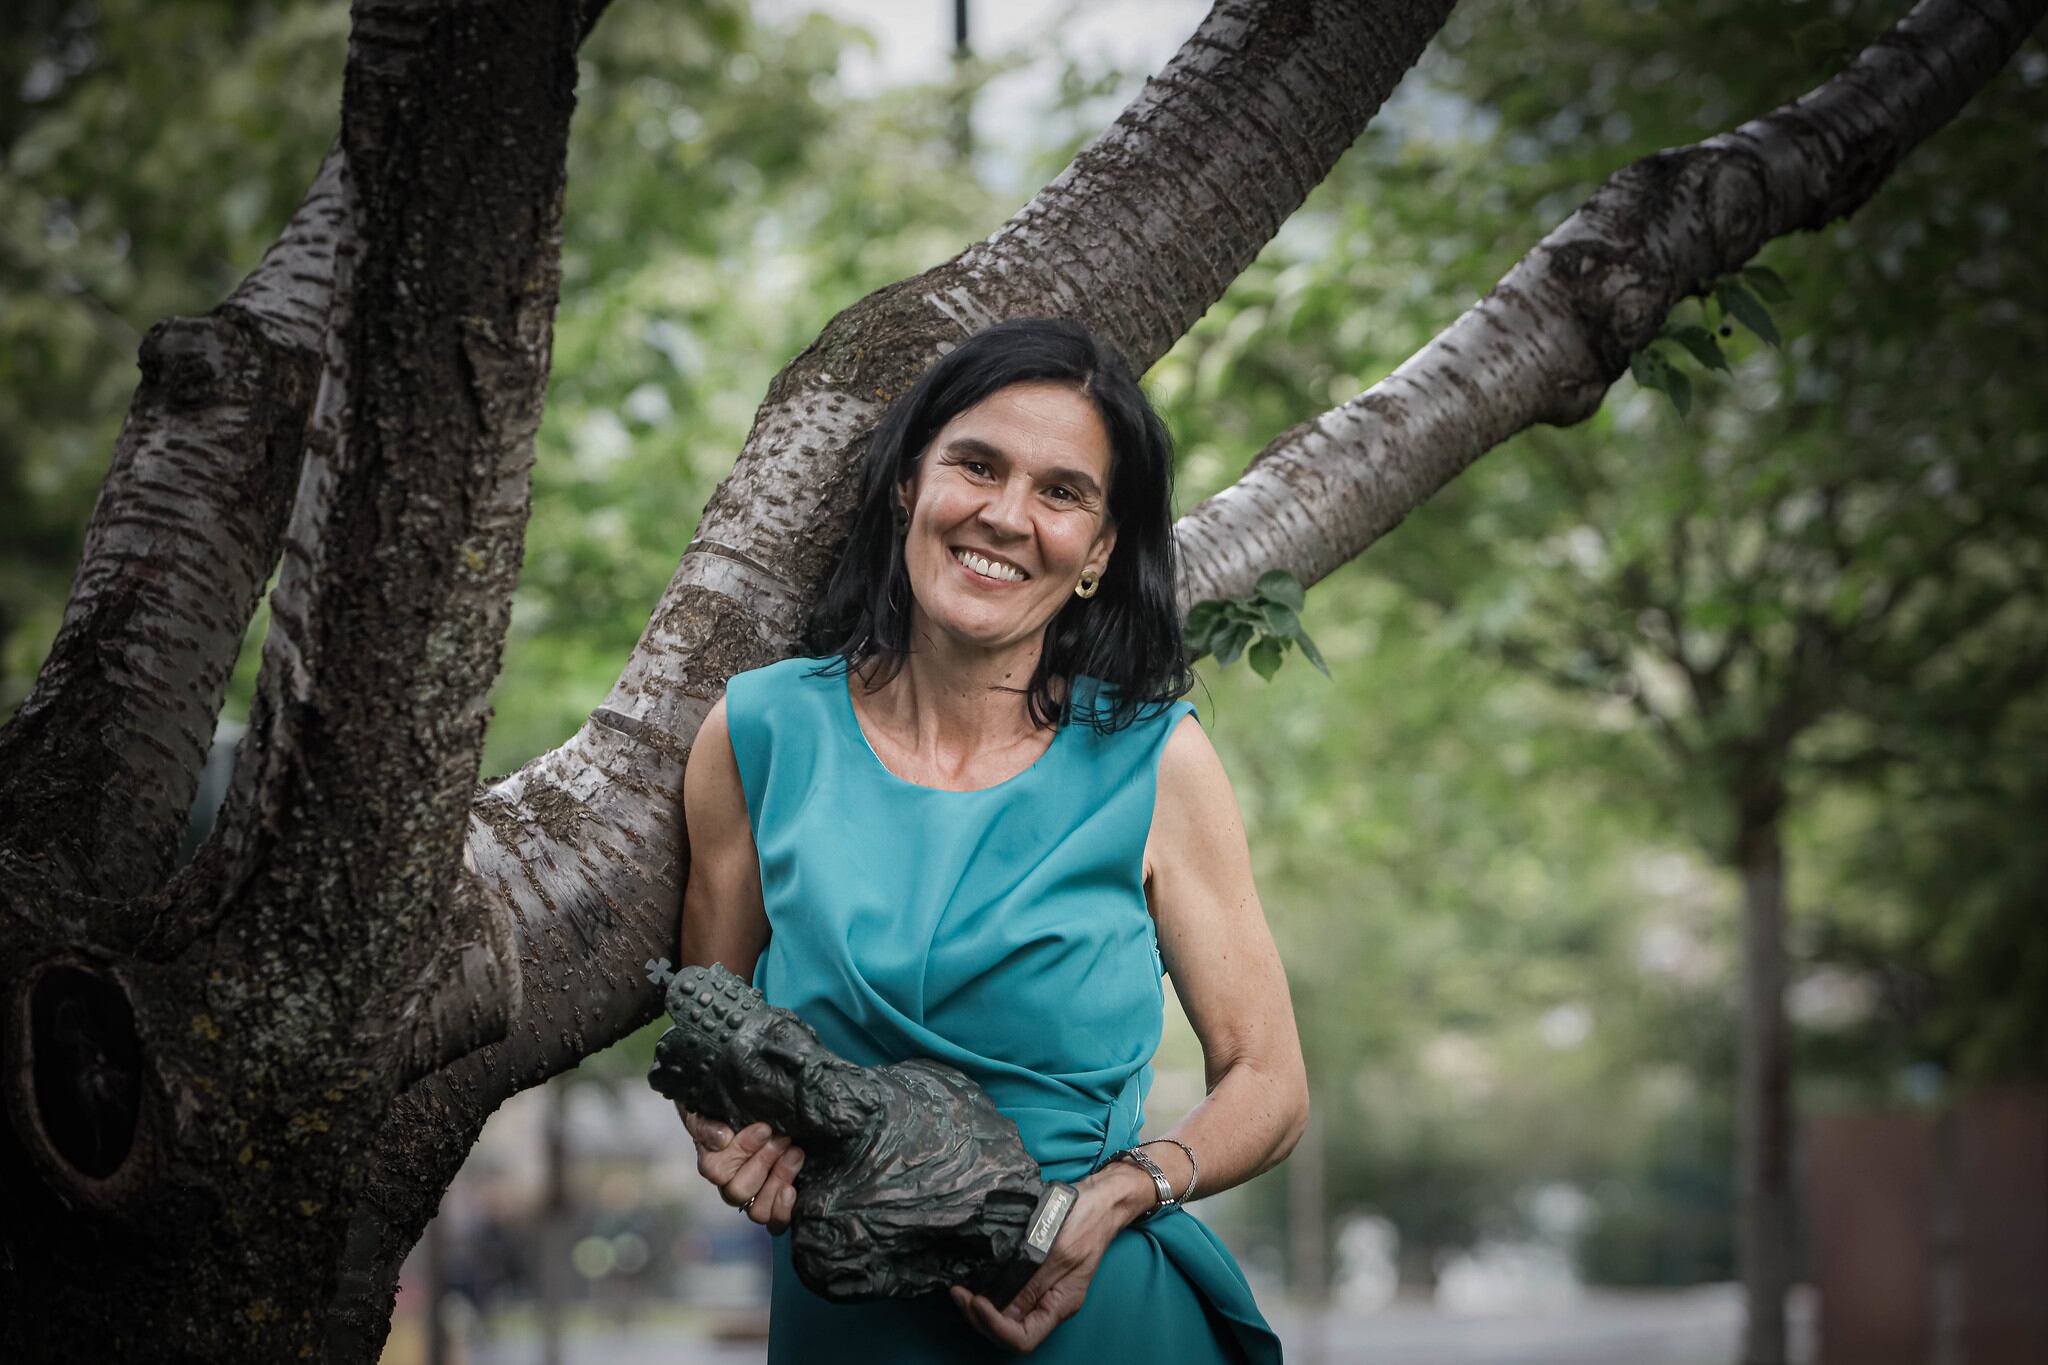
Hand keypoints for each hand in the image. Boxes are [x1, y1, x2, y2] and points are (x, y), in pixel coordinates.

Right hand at [676, 1103, 804, 1234]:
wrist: (753, 1116)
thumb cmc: (729, 1116)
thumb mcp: (710, 1114)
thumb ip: (708, 1126)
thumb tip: (722, 1138)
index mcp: (712, 1165)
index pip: (717, 1170)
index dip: (742, 1149)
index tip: (764, 1128)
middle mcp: (730, 1187)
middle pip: (739, 1191)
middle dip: (764, 1161)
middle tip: (782, 1139)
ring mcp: (752, 1199)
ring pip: (758, 1211)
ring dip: (778, 1181)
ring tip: (794, 1154)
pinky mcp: (774, 1205)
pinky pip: (774, 1222)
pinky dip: (782, 1210)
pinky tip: (791, 1190)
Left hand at [946, 1166, 1149, 1352]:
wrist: (1101, 1198)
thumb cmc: (1086, 1220)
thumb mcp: (1059, 1251)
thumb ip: (1032, 1284)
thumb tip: (1003, 1311)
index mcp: (1061, 1304)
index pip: (1023, 1338)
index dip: (994, 1326)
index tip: (975, 1299)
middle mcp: (1050, 1304)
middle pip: (1009, 1331)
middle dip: (979, 1319)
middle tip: (958, 1293)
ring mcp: (1043, 1290)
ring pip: (1005, 1317)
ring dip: (979, 1308)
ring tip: (960, 1288)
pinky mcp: (1035, 1274)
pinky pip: (1008, 1296)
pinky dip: (988, 1292)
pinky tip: (973, 1278)